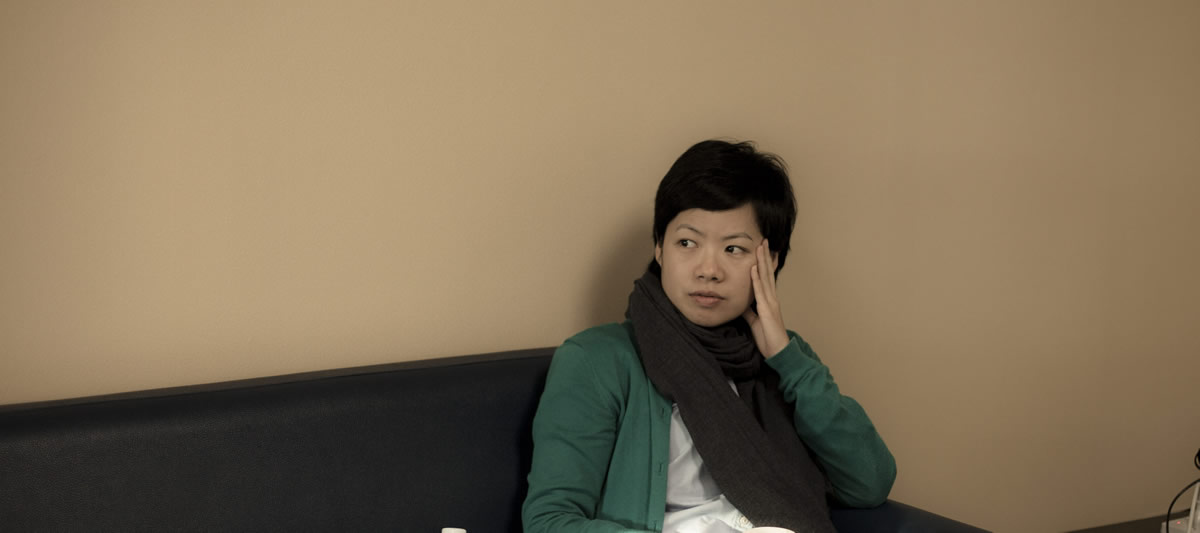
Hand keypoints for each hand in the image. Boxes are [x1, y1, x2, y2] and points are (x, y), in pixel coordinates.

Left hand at [743, 239, 789, 358]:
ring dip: (762, 261)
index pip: (766, 277)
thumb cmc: (768, 338)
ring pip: (765, 277)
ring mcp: (771, 303)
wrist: (779, 352)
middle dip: (764, 256)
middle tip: (763, 240)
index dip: (764, 263)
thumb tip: (742, 303)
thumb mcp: (755, 322)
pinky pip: (760, 292)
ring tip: (760, 246)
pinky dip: (757, 279)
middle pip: (767, 272)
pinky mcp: (768, 310)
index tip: (762, 250)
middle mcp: (771, 298)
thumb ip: (749, 311)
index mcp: (769, 300)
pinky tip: (754, 268)